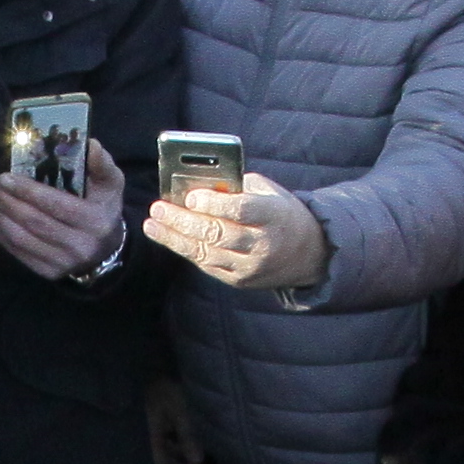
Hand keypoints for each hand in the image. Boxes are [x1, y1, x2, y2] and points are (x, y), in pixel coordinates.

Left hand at [0, 137, 124, 275]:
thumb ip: (102, 164)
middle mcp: (79, 246)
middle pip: (34, 222)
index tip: (5, 177)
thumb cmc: (103, 208)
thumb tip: (90, 144)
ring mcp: (63, 263)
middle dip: (8, 201)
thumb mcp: (111, 184)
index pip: (56, 205)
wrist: (106, 250)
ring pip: (22, 238)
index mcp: (95, 221)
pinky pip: (19, 253)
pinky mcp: (49, 273)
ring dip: (1, 216)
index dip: (27, 191)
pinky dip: (2, 235)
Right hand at [145, 374, 204, 463]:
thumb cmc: (161, 385)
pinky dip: (176, 446)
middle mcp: (146, 439)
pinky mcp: (151, 421)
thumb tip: (197, 462)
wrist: (139, 364)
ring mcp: (148, 430)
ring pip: (163, 453)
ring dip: (180, 460)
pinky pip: (163, 441)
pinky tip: (186, 445)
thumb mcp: (178, 407)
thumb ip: (187, 434)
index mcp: (149, 439)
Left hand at [146, 170, 328, 293]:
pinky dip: (186, 251)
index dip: (214, 205)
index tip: (190, 196)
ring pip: (207, 253)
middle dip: (183, 221)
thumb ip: (238, 187)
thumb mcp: (269, 192)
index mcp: (274, 215)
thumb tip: (199, 183)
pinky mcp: (240, 280)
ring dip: (175, 239)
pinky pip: (208, 266)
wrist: (309, 254)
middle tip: (159, 208)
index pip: (241, 211)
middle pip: (218, 234)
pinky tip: (169, 238)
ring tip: (153, 225)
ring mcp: (251, 266)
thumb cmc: (281, 213)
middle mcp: (263, 244)